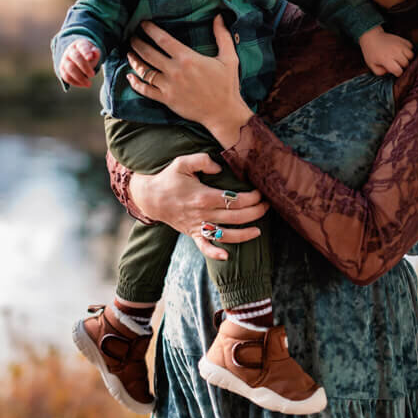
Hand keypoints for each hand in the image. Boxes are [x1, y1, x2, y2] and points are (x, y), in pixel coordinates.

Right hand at [59, 39, 100, 87]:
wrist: (77, 56)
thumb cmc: (88, 55)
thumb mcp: (94, 52)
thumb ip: (96, 53)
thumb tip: (95, 53)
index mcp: (79, 45)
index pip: (82, 47)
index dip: (86, 52)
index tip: (90, 58)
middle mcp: (70, 51)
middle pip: (76, 57)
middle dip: (85, 67)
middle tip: (93, 75)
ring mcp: (64, 60)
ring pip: (70, 68)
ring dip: (80, 77)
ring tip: (89, 84)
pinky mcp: (62, 69)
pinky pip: (66, 77)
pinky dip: (75, 82)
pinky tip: (83, 85)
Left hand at [125, 16, 252, 146]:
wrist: (223, 113)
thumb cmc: (227, 85)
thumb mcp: (229, 58)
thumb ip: (223, 36)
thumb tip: (219, 17)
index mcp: (188, 58)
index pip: (162, 40)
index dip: (150, 30)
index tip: (143, 24)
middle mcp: (175, 71)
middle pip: (148, 53)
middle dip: (137, 43)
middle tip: (132, 36)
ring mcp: (169, 86)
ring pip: (144, 71)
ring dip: (134, 60)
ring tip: (129, 52)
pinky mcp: (166, 100)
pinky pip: (145, 90)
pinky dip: (135, 83)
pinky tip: (130, 77)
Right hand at [128, 151, 266, 261]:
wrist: (150, 197)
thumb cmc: (169, 178)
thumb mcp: (183, 162)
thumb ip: (202, 161)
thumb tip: (219, 168)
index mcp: (203, 196)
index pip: (235, 199)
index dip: (252, 197)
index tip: (260, 192)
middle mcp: (202, 214)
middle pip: (236, 217)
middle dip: (255, 212)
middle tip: (267, 206)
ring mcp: (197, 226)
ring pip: (225, 235)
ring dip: (244, 235)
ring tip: (259, 231)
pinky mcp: (192, 234)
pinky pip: (204, 247)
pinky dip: (214, 254)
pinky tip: (227, 257)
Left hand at [359, 25, 413, 76]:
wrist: (371, 37)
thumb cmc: (371, 52)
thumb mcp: (372, 65)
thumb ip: (381, 72)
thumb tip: (390, 72)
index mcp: (386, 59)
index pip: (399, 71)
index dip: (397, 73)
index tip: (393, 71)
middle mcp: (394, 52)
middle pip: (406, 64)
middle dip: (402, 66)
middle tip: (395, 63)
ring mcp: (399, 45)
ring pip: (411, 55)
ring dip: (407, 58)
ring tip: (400, 57)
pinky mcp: (402, 40)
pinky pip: (411, 47)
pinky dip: (408, 50)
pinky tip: (401, 51)